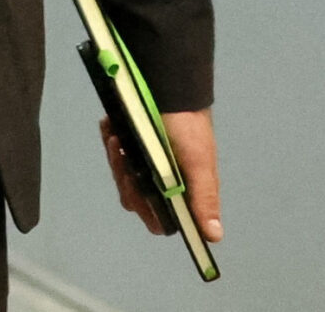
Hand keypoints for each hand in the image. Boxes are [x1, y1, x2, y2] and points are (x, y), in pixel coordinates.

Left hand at [101, 107, 222, 243]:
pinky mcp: (127, 143)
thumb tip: (214, 236)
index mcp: (180, 192)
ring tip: (118, 139)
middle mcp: (160, 180)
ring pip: (119, 174)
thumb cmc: (189, 128)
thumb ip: (204, 198)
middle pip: (132, 197)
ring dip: (116, 159)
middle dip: (125, 179)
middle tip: (125, 157)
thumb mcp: (199, 164)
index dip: (147, 212)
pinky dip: (110, 140)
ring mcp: (142, 161)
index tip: (139, 190)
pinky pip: (112, 150)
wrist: (169, 88)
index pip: (158, 219)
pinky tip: (112, 129)